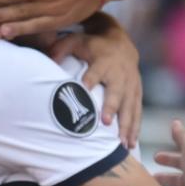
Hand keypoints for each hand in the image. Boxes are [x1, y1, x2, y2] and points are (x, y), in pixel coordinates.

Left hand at [46, 14, 141, 146]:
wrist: (122, 44)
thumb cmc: (93, 46)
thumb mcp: (76, 41)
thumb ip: (61, 49)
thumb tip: (47, 60)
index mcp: (104, 61)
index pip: (96, 71)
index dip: (91, 79)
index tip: (85, 88)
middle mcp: (120, 74)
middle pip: (116, 92)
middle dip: (112, 107)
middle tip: (105, 123)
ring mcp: (131, 85)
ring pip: (130, 106)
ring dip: (127, 125)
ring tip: (122, 143)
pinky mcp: (137, 94)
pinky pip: (137, 112)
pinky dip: (135, 128)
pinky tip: (131, 144)